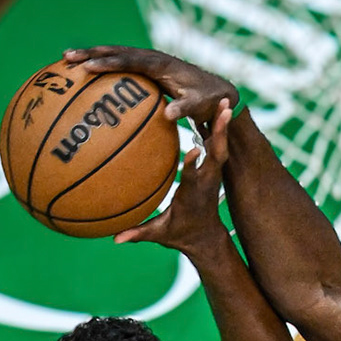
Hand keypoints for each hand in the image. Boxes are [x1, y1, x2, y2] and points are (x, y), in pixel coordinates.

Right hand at [63, 46, 237, 130]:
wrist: (218, 91)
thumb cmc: (209, 100)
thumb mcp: (199, 105)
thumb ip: (185, 108)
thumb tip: (169, 115)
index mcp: (162, 63)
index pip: (130, 61)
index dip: (109, 63)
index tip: (88, 67)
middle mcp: (153, 57)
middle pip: (116, 52)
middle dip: (91, 53)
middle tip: (67, 57)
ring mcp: (149, 62)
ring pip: (116, 55)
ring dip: (93, 55)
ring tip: (66, 59)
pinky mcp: (147, 69)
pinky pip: (121, 64)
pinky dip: (103, 65)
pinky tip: (86, 74)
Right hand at [116, 102, 232, 253]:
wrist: (206, 236)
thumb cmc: (180, 234)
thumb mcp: (160, 235)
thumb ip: (139, 234)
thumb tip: (115, 240)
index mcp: (194, 194)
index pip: (193, 178)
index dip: (194, 165)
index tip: (194, 150)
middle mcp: (207, 180)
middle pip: (217, 154)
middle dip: (220, 133)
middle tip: (224, 111)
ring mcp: (213, 173)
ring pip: (220, 145)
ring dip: (223, 123)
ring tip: (225, 100)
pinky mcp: (213, 167)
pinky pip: (216, 143)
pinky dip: (217, 125)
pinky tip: (215, 105)